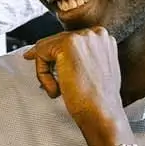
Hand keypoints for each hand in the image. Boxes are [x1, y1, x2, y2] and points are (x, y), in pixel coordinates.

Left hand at [23, 28, 131, 145]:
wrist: (102, 113)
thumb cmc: (99, 100)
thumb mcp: (96, 71)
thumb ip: (84, 58)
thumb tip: (61, 57)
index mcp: (104, 38)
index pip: (70, 41)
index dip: (56, 57)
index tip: (45, 64)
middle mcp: (95, 33)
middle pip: (57, 42)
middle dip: (50, 65)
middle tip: (54, 87)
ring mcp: (81, 37)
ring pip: (47, 47)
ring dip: (46, 71)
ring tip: (58, 90)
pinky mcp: (66, 44)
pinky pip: (40, 53)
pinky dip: (42, 74)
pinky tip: (55, 89)